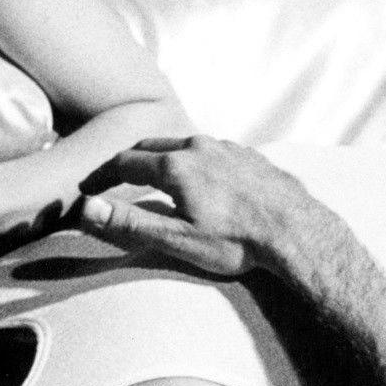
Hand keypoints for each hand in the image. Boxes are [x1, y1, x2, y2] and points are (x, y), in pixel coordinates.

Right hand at [77, 136, 330, 276]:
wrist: (297, 232)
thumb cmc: (237, 241)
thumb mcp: (177, 239)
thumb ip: (130, 222)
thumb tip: (87, 209)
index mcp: (175, 165)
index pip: (124, 162)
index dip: (102, 176)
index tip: (90, 187)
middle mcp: (199, 147)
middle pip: (152, 147)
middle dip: (130, 161)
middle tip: (116, 178)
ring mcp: (228, 147)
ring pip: (184, 145)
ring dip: (164, 158)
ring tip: (156, 177)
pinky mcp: (250, 155)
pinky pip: (213, 151)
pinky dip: (195, 161)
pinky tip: (201, 180)